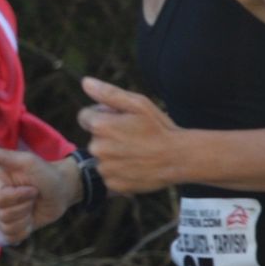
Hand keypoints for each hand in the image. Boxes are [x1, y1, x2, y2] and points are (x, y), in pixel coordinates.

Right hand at [0, 138, 79, 242]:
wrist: (62, 191)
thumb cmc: (46, 173)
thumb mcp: (26, 162)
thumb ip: (1, 155)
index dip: (19, 196)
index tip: (32, 187)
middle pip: (2, 214)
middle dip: (24, 207)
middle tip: (33, 195)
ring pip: (6, 226)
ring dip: (25, 218)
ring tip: (32, 206)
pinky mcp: (9, 226)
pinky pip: (9, 236)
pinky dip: (24, 231)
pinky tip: (30, 220)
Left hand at [77, 77, 182, 193]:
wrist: (179, 158)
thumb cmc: (159, 127)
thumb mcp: (137, 104)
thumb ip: (108, 93)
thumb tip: (85, 82)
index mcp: (100, 126)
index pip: (85, 116)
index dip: (102, 115)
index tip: (120, 120)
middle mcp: (97, 148)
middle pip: (94, 137)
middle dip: (108, 135)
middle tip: (133, 136)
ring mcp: (105, 168)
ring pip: (101, 156)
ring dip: (113, 153)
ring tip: (136, 151)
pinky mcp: (113, 183)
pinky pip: (109, 174)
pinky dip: (119, 170)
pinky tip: (136, 165)